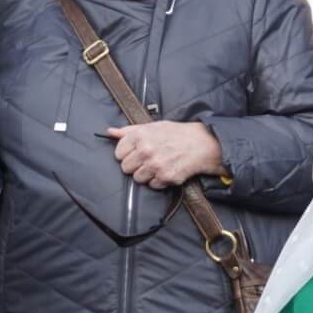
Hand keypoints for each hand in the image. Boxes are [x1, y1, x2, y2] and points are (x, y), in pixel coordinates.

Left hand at [106, 122, 224, 188]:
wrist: (202, 144)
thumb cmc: (177, 134)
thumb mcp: (152, 126)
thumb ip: (129, 130)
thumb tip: (110, 132)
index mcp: (139, 136)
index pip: (118, 153)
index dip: (127, 154)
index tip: (135, 153)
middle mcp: (146, 150)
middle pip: (126, 168)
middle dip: (135, 166)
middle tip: (147, 160)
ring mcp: (156, 165)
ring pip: (138, 178)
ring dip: (146, 174)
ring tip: (158, 166)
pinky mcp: (166, 177)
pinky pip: (153, 185)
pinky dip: (159, 181)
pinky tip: (166, 171)